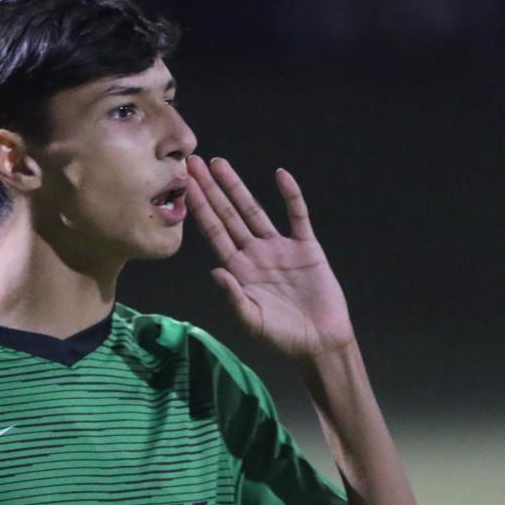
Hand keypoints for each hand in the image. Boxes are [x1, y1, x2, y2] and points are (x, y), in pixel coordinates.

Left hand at [186, 154, 354, 362]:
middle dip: (210, 189)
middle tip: (192, 162)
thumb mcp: (252, 322)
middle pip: (227, 214)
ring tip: (219, 163)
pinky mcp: (306, 247)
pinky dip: (290, 196)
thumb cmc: (282, 336)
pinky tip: (281, 175)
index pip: (213, 232)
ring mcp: (280, 248)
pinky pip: (297, 216)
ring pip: (254, 210)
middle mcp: (254, 253)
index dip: (199, 208)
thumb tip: (215, 271)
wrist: (320, 342)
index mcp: (238, 269)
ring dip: (237, 186)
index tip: (184, 186)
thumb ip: (233, 299)